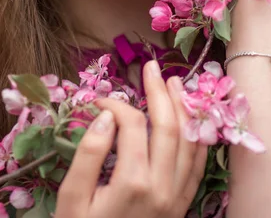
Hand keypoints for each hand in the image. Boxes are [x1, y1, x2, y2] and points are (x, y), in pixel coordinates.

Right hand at [55, 60, 206, 217]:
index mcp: (133, 182)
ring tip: (175, 83)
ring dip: (184, 109)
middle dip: (160, 91)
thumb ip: (89, 154)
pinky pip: (198, 167)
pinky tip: (191, 122)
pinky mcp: (182, 207)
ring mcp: (177, 199)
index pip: (131, 124)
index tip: (100, 100)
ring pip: (190, 143)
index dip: (116, 103)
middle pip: (168, 125)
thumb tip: (107, 114)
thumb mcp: (72, 200)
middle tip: (150, 66)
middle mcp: (162, 187)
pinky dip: (197, 139)